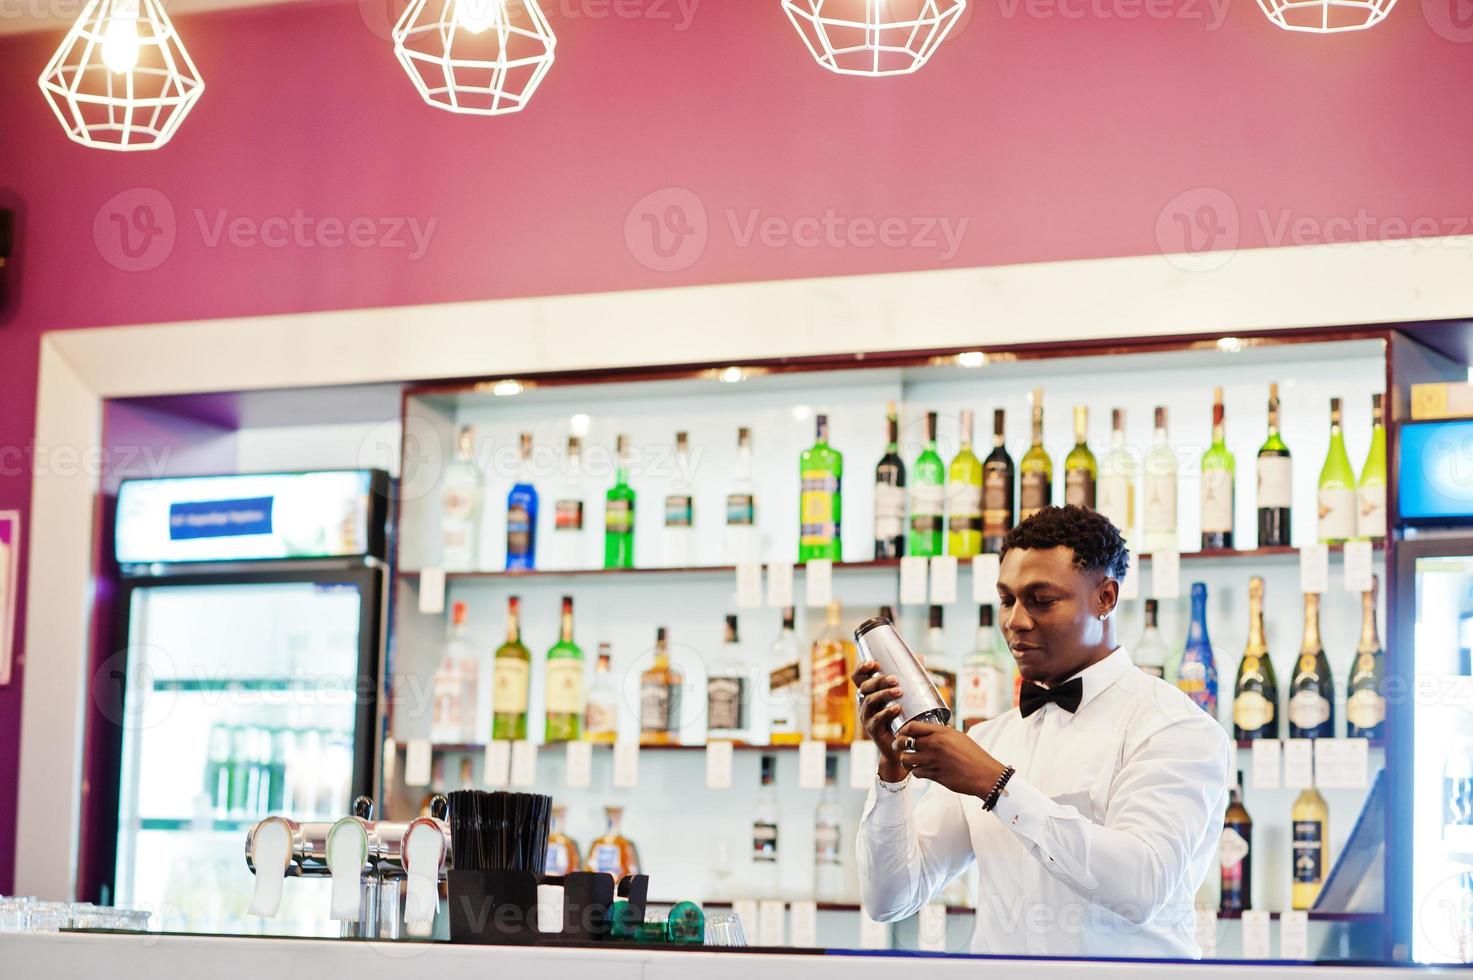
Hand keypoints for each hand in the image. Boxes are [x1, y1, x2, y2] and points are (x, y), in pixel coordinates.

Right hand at [851, 659, 906, 781]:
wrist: (902, 745)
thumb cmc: (903, 716)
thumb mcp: (905, 695)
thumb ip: (910, 677)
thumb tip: (920, 657)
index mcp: (869, 693)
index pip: (858, 677)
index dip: (862, 668)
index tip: (874, 663)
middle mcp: (864, 703)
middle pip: (865, 687)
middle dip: (879, 680)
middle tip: (895, 679)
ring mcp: (866, 717)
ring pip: (869, 701)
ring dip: (884, 694)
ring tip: (899, 692)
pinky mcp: (872, 730)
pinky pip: (876, 719)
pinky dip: (886, 712)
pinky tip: (897, 708)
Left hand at [893, 720, 1007, 799]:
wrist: (984, 774)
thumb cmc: (974, 755)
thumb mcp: (958, 737)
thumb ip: (943, 733)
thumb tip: (931, 730)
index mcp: (940, 732)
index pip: (912, 726)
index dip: (903, 729)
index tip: (902, 733)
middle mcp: (934, 744)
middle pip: (903, 742)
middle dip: (898, 745)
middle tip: (899, 747)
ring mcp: (933, 761)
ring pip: (906, 759)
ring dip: (905, 760)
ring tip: (909, 759)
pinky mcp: (934, 775)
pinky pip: (916, 772)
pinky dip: (916, 772)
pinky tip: (921, 769)